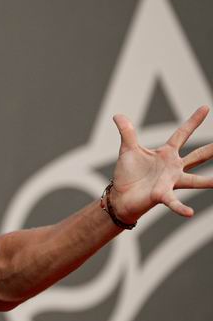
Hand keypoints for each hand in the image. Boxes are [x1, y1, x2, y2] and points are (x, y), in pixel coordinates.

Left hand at [111, 106, 212, 222]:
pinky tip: (190, 213)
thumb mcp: (128, 149)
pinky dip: (181, 208)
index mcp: (166, 153)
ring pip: (194, 180)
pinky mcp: (161, 195)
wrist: (120, 196)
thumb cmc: (128, 173)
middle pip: (197, 156)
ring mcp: (170, 181)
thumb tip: (117, 115)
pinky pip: (173, 202)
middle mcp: (173, 167)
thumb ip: (127, 132)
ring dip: (208, 182)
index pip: (182, 134)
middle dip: (211, 150)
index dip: (193, 121)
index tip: (206, 107)